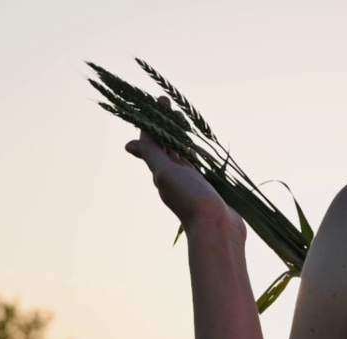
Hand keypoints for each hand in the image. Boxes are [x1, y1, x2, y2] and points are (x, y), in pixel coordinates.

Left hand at [125, 97, 244, 237]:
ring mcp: (190, 182)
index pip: (152, 142)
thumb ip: (152, 156)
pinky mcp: (206, 187)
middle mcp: (173, 176)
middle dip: (164, 124)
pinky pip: (197, 163)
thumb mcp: (166, 173)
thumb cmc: (190, 199)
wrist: (216, 229)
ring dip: (177, 136)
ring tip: (180, 119)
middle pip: (165, 145)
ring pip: (180, 153)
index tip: (156, 101)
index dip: (152, 121)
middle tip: (166, 103)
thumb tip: (129, 145)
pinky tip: (197, 147)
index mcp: (161, 172)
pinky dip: (193, 150)